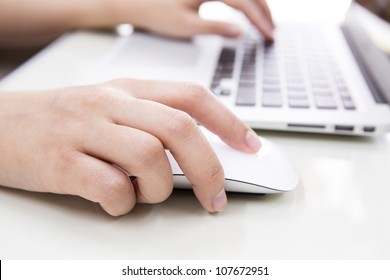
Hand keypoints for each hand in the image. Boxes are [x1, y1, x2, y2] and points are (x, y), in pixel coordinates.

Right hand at [0, 79, 260, 215]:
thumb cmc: (62, 120)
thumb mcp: (111, 108)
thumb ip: (152, 123)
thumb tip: (199, 152)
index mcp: (128, 89)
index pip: (191, 97)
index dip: (228, 121)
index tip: (251, 146)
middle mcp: (111, 104)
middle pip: (179, 129)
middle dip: (209, 168)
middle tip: (216, 198)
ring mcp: (85, 131)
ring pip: (149, 156)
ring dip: (159, 187)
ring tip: (145, 192)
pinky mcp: (61, 162)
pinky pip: (110, 186)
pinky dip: (124, 202)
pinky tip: (116, 200)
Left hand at [111, 0, 274, 39]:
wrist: (134, 1)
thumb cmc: (156, 13)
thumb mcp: (186, 26)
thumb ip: (216, 28)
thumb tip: (241, 32)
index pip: (244, 2)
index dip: (260, 20)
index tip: (270, 37)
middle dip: (264, 12)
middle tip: (272, 34)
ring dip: (256, 5)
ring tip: (264, 25)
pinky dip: (244, 1)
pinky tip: (247, 13)